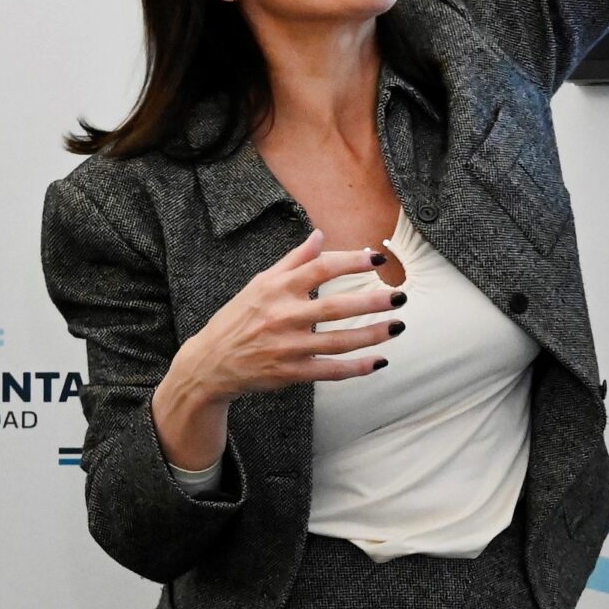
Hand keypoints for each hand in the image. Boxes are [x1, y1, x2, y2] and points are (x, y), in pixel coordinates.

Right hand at [183, 229, 407, 400]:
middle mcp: (282, 316)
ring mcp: (286, 347)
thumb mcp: (260, 283)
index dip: (350, 262)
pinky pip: (329, 371)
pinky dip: (355, 368)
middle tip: (400, 296)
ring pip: (337, 342)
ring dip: (371, 335)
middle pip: (334, 307)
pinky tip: (379, 361)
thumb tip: (320, 234)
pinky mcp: (289, 373)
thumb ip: (293, 260)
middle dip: (371, 301)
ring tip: (398, 325)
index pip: (320, 269)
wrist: (208, 363)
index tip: (377, 257)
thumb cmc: (237, 318)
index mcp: (276, 288)